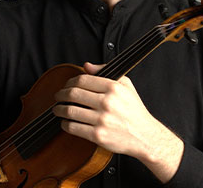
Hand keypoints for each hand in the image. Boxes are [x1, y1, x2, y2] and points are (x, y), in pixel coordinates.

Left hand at [52, 62, 183, 182]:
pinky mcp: (98, 135)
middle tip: (58, 96)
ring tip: (57, 109)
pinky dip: (65, 124)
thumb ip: (105, 72)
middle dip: (60, 95)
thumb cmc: (134, 111)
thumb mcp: (126, 85)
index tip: (66, 85)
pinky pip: (73, 127)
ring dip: (59, 109)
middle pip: (73, 94)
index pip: (82, 80)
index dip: (69, 82)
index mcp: (113, 88)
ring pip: (70, 111)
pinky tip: (65, 122)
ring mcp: (102, 119)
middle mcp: (107, 102)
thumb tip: (87, 66)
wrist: (145, 136)